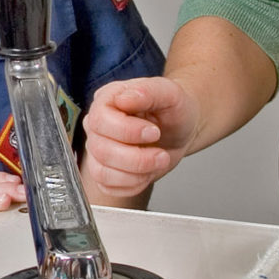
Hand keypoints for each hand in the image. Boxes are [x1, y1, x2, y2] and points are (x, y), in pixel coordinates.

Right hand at [79, 77, 196, 200]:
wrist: (181, 128)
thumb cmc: (173, 108)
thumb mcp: (170, 93)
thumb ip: (148, 91)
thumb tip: (124, 98)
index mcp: (106, 101)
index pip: (100, 120)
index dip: (127, 131)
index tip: (154, 132)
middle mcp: (97, 126)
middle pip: (100, 150)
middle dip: (137, 158)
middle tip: (162, 154)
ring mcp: (98, 150)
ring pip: (102, 172)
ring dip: (135, 173)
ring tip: (158, 162)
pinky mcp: (105, 171)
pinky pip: (108, 187)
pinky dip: (132, 184)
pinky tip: (147, 172)